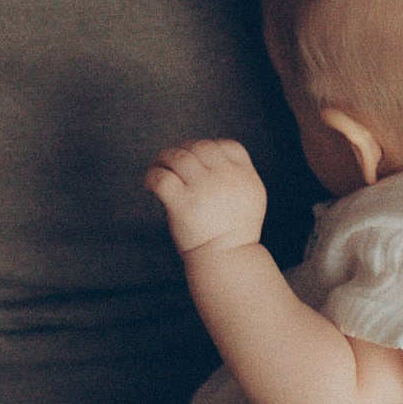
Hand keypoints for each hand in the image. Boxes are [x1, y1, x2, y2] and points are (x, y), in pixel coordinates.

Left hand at [146, 136, 267, 258]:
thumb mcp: (251, 197)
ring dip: (163, 158)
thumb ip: (238, 175)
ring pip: (178, 156)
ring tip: (158, 167)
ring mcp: (203, 188)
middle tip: (171, 161)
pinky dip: (152, 176)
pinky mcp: (182, 203)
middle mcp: (224, 177)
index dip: (209, 147)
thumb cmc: (235, 232)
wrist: (227, 259)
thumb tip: (214, 158)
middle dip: (183, 150)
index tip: (197, 158)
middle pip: (199, 146)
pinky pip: (161, 177)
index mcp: (243, 174)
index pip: (226, 145)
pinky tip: (150, 185)